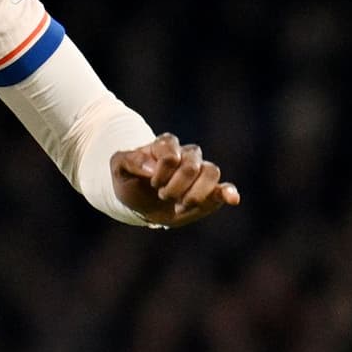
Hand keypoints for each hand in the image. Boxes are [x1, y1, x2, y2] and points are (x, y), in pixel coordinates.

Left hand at [111, 134, 240, 227]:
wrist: (137, 202)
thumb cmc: (129, 181)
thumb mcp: (119, 168)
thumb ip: (129, 161)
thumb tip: (151, 167)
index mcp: (166, 145)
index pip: (172, 154)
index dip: (162, 172)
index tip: (151, 183)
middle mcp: (186, 155)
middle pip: (193, 164)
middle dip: (176, 187)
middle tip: (162, 196)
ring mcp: (200, 173)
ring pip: (212, 172)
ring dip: (196, 193)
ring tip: (181, 206)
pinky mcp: (209, 192)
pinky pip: (224, 188)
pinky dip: (229, 192)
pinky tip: (232, 198)